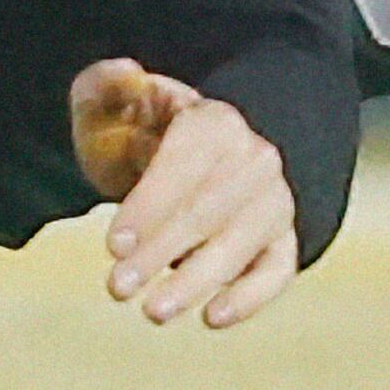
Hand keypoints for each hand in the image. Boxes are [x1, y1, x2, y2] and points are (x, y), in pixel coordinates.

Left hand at [69, 59, 298, 328]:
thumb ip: (106, 86)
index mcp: (213, 121)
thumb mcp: (115, 104)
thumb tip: (126, 72)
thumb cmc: (143, 135)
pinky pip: (277, 271)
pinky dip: (251, 296)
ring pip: (242, 243)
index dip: (151, 204)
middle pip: (210, 209)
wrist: (194, 162)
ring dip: (198, 280)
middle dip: (162, 251)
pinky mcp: (282, 242)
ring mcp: (274, 202)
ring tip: (153, 311)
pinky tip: (213, 317)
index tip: (113, 244)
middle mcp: (254, 159)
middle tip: (117, 287)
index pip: (186, 162)